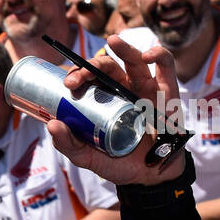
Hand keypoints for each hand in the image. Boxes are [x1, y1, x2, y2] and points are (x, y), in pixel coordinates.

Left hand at [46, 35, 186, 186]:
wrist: (149, 176)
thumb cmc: (118, 162)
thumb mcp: (87, 156)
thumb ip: (69, 144)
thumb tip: (51, 124)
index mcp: (103, 98)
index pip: (88, 77)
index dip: (77, 74)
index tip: (67, 83)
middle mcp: (122, 89)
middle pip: (106, 67)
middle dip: (90, 66)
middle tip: (76, 79)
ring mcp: (144, 89)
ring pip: (134, 60)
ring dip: (124, 48)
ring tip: (113, 42)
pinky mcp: (167, 92)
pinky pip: (166, 67)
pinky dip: (159, 55)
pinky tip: (149, 54)